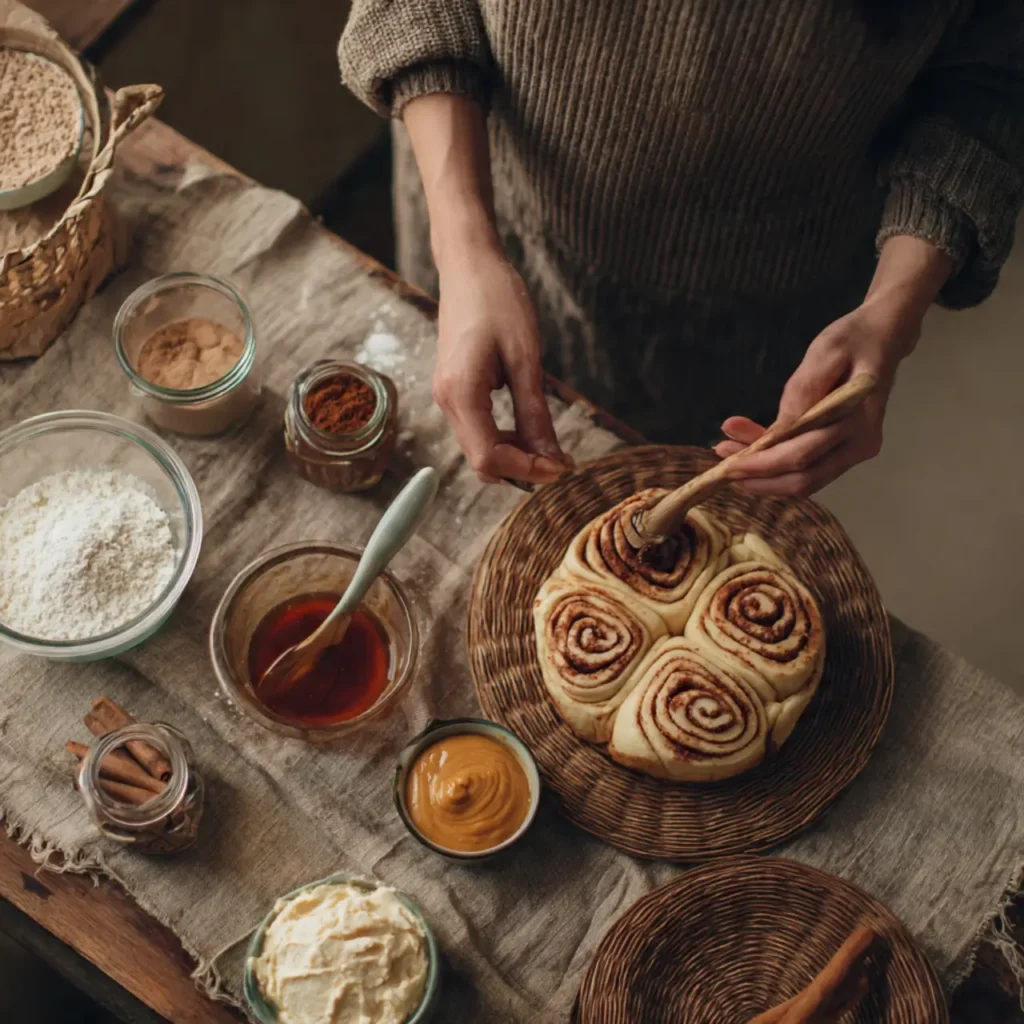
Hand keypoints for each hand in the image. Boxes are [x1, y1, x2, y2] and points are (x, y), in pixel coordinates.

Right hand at [432, 243, 572, 483]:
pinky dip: (504, 439)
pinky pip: (478, 430)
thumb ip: (534, 413)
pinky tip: (530, 428)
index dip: (527, 471)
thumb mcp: (525, 359)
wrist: (469, 267)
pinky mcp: (454, 390)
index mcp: (460, 394)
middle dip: (522, 468)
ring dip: (515, 455)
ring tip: (551, 445)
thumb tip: (550, 458)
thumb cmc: (498, 301)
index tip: (562, 466)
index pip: (489, 458)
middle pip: (481, 461)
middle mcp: (446, 402)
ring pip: (479, 449)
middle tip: (562, 460)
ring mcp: (446, 397)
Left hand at [713, 300, 912, 494]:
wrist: (880, 338)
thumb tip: (780, 428)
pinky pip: (807, 466)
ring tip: (727, 453)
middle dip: (759, 478)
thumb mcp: (825, 352)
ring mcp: (854, 451)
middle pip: (804, 479)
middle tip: (721, 468)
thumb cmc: (852, 340)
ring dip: (763, 475)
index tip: (729, 466)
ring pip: (804, 479)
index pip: (804, 456)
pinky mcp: (843, 451)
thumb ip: (803, 389)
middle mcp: (860, 444)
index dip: (764, 465)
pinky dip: (775, 464)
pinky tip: (746, 447)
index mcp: (859, 420)